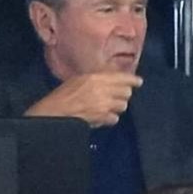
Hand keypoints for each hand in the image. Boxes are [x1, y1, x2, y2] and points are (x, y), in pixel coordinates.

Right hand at [24, 72, 142, 127]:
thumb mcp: (78, 79)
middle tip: (117, 96)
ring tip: (108, 107)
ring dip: (117, 107)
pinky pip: (115, 118)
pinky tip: (102, 117)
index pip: (121, 76)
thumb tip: (111, 75)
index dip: (132, 80)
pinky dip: (110, 118)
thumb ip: (95, 77)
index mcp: (95, 77)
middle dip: (123, 95)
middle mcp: (103, 89)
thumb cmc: (62, 95)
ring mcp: (104, 105)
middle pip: (126, 92)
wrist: (54, 114)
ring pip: (123, 106)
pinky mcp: (102, 118)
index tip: (139, 81)